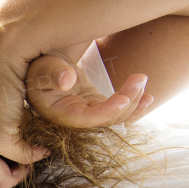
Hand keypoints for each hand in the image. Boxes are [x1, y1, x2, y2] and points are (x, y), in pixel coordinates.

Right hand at [24, 53, 152, 127]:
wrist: (42, 69)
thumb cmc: (40, 67)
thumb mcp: (43, 68)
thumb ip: (53, 74)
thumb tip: (67, 80)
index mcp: (61, 113)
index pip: (88, 118)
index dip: (107, 112)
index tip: (124, 99)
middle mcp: (77, 119)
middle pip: (108, 119)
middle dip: (128, 101)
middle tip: (140, 77)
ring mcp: (89, 113)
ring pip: (117, 117)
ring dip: (134, 101)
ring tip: (142, 78)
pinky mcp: (97, 106)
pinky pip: (118, 110)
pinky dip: (134, 105)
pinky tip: (148, 97)